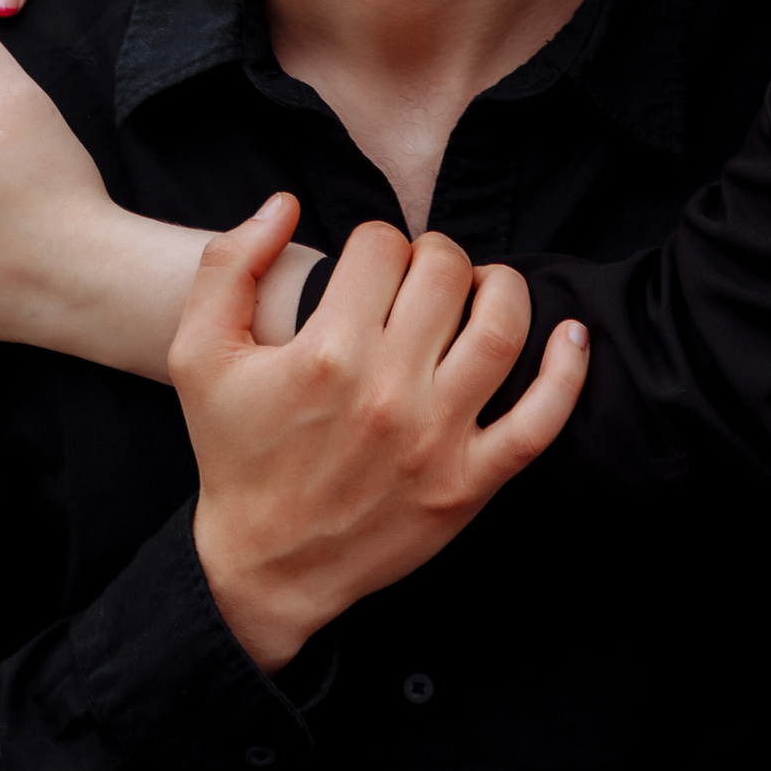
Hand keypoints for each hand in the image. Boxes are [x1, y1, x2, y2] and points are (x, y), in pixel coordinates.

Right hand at [172, 214, 588, 671]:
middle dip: (432, 257)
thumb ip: (228, 265)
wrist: (266, 568)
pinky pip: (541, 420)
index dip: (373, 243)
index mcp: (326, 353)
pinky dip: (566, 371)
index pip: (381, 245)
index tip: (365, 269)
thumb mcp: (200, 354)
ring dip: (499, 288)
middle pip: (445, 271)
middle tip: (417, 279)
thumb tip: (284, 202)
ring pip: (502, 326)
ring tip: (478, 291)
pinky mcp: (469, 482)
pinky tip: (570, 336)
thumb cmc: (235, 453)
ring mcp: (436, 438)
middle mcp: (387, 391)